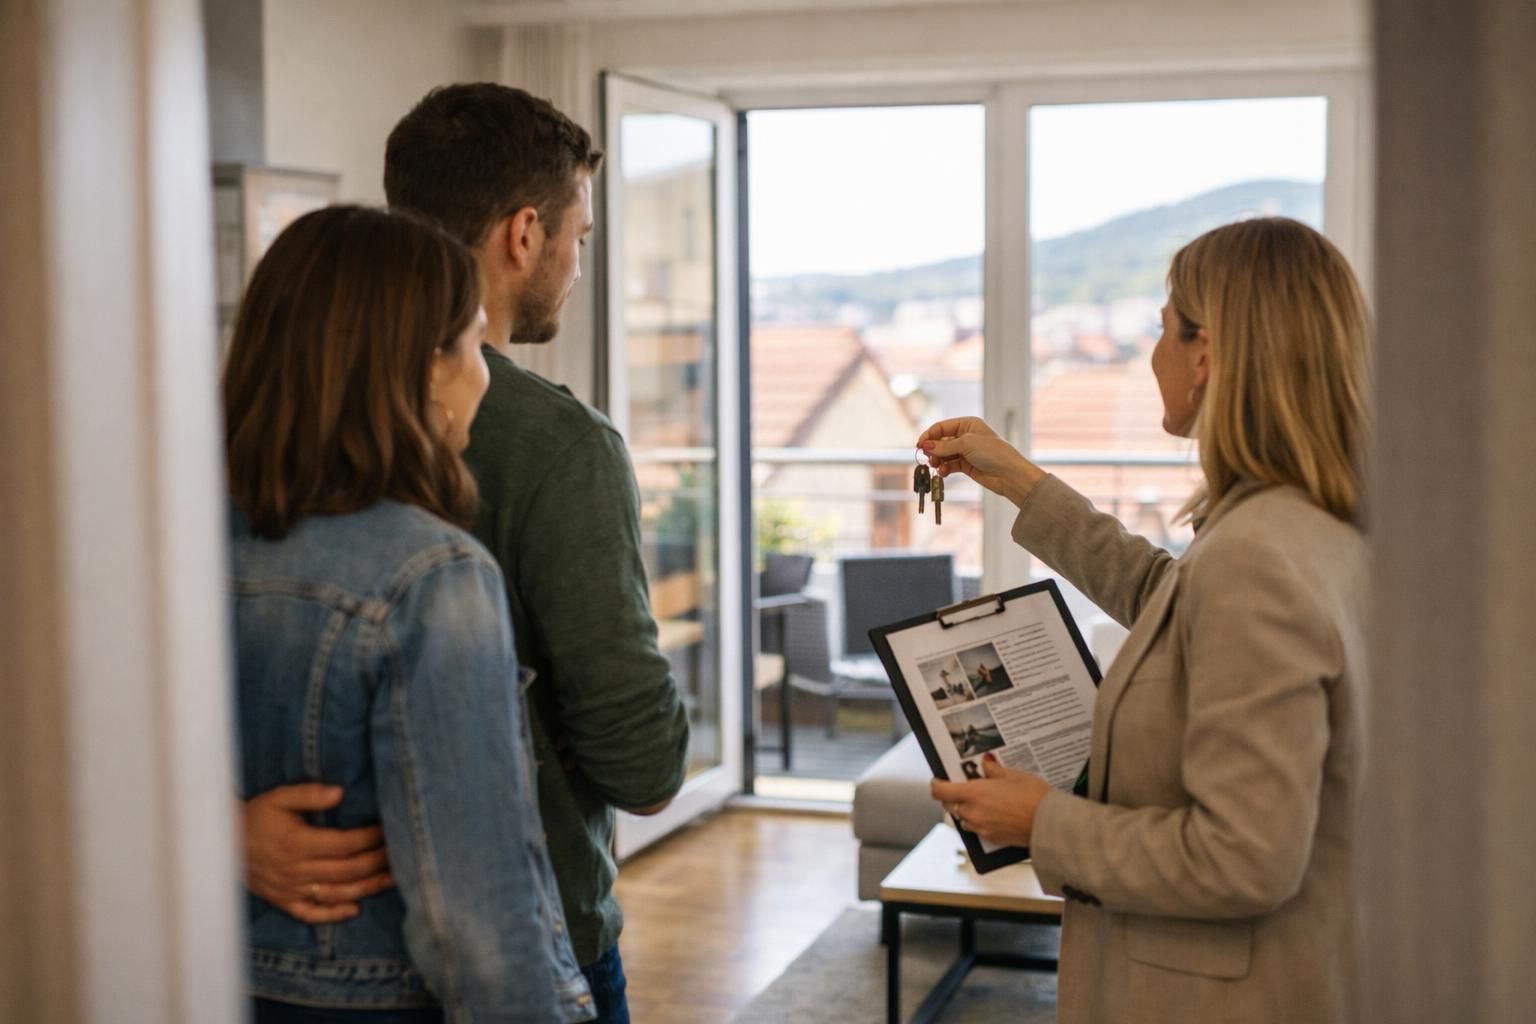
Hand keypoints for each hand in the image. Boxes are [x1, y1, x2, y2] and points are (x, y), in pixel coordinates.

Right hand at [242, 784, 394, 923]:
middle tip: (400, 852)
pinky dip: (333, 914)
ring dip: (366, 888)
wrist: (223, 843)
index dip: (369, 838)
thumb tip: (340, 793)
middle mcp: (294, 870)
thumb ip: (309, 794)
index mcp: (295, 843)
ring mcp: (289, 890)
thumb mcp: (279, 797)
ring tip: (392, 878)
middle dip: (376, 861)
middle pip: (346, 870)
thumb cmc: (257, 816)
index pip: (344, 844)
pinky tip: (355, 909)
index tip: (387, 829)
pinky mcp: (283, 901)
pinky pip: (311, 914)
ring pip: (335, 894)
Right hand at [916, 417, 1043, 506]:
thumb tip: (925, 445)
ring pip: (944, 454)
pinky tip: (943, 473)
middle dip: (933, 449)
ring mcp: (966, 451)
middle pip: (941, 441)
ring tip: (936, 466)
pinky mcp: (967, 465)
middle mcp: (966, 436)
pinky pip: (950, 465)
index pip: (942, 427)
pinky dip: (945, 468)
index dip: (929, 435)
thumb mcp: (967, 444)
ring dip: (938, 460)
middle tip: (928, 458)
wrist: (1010, 475)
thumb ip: (944, 445)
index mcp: (968, 424)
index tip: (919, 445)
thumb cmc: (994, 453)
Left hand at [930, 753, 1052, 846]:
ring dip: (965, 809)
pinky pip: (976, 829)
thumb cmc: (1033, 798)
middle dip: (952, 796)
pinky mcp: (992, 839)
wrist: (1049, 823)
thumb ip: (993, 771)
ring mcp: (981, 828)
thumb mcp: (1013, 775)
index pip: (941, 791)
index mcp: (974, 794)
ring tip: (981, 800)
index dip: (936, 784)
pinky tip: (993, 813)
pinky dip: (978, 820)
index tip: (938, 779)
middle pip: (949, 805)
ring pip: (962, 818)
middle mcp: (973, 813)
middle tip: (963, 786)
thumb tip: (986, 765)